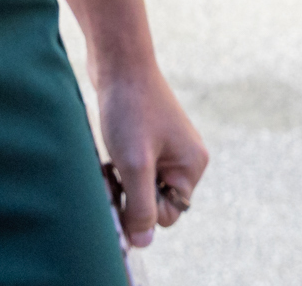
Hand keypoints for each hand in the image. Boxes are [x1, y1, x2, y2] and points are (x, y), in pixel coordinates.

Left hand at [93, 60, 207, 249]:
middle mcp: (186, 157)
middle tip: (112, 173)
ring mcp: (169, 146)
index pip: (168, 214)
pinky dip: (120, 165)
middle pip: (155, 201)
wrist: (119, 59)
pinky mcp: (150, 137)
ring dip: (122, 180)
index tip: (121, 186)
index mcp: (193, 165)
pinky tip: (110, 150)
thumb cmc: (129, 108)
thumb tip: (143, 241)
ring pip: (142, 184)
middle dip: (130, 193)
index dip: (141, 208)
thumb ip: (141, 207)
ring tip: (109, 161)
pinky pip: (136, 167)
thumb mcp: (134, 164)